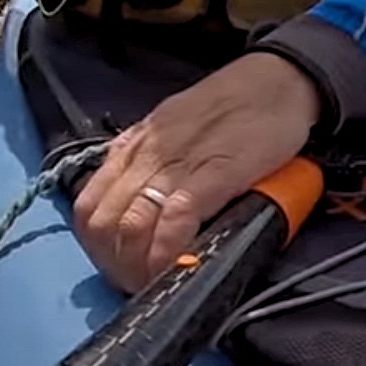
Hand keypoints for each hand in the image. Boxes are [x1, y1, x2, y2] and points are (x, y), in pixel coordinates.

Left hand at [72, 52, 320, 292]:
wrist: (277, 80)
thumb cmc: (230, 107)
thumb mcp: (174, 132)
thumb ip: (151, 163)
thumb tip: (136, 205)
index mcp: (133, 148)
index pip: (88, 206)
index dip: (98, 248)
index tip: (121, 269)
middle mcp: (144, 156)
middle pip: (103, 224)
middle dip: (116, 266)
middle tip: (142, 285)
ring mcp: (175, 164)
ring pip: (129, 226)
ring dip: (139, 267)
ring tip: (159, 282)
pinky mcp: (212, 173)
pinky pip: (175, 220)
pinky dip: (169, 252)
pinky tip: (179, 266)